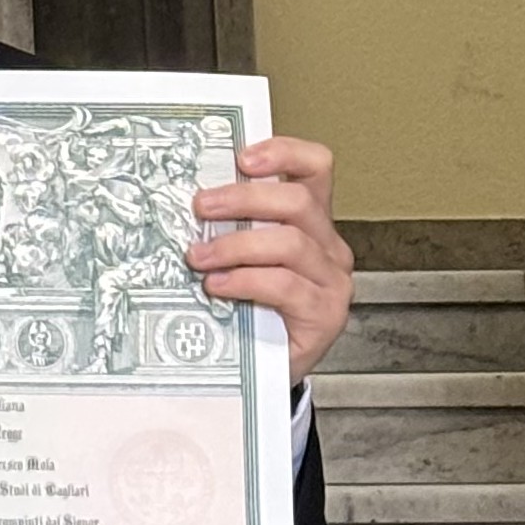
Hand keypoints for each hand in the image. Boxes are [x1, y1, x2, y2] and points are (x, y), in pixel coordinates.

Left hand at [186, 136, 352, 383]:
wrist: (268, 372)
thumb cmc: (252, 308)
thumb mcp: (243, 258)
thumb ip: (233, 227)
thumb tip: (192, 200)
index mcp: (310, 220)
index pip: (315, 167)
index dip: (283, 153)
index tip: (242, 158)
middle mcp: (328, 246)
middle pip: (297, 202)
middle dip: (243, 199)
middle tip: (202, 207)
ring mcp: (331, 281)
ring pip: (289, 243)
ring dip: (235, 245)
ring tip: (200, 256)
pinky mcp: (325, 314)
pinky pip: (285, 286)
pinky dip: (246, 281)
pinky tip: (218, 286)